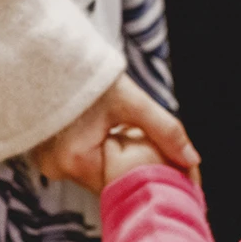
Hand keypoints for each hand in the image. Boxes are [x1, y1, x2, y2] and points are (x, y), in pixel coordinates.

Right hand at [31, 73, 200, 193]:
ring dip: (122, 159)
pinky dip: (105, 152)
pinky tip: (114, 135)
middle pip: (111, 180)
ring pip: (100, 171)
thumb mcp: (132, 101)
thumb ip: (165, 131)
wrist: (48, 57)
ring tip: (138, 139)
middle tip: (165, 155)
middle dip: (138, 168)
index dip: (151, 177)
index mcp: (75, 160)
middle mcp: (58, 168)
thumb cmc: (86, 75)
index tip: (176, 173)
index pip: (123, 184)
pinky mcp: (50, 154)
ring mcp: (50, 163)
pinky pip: (87, 161)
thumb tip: (191, 160)